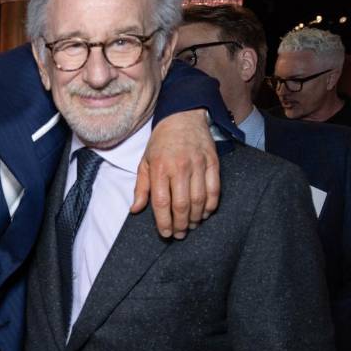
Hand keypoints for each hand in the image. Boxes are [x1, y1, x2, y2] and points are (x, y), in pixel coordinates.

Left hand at [131, 108, 219, 238]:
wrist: (183, 116)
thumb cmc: (161, 142)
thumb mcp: (145, 162)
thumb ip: (141, 187)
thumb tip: (135, 210)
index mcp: (160, 168)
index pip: (161, 202)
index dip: (163, 221)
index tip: (165, 233)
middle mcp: (179, 167)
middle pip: (181, 204)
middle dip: (180, 224)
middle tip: (179, 234)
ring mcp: (198, 164)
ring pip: (199, 199)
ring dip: (195, 218)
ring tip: (190, 226)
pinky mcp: (213, 162)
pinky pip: (214, 189)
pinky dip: (210, 205)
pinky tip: (204, 213)